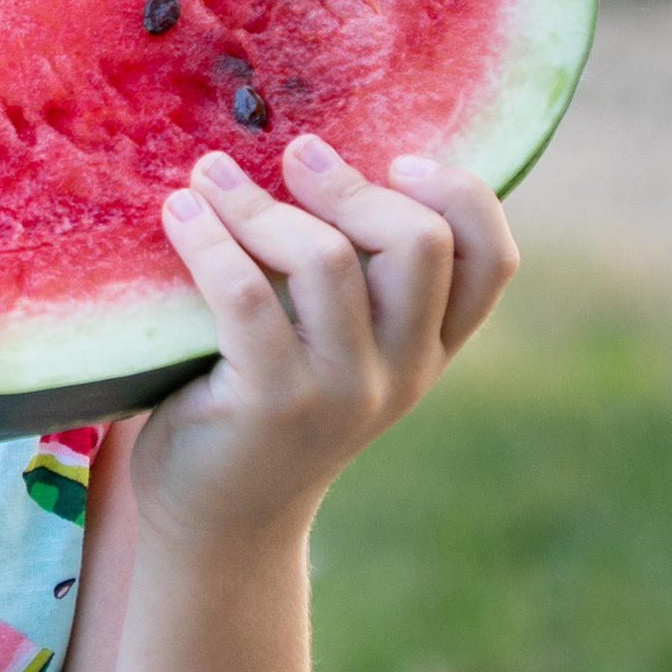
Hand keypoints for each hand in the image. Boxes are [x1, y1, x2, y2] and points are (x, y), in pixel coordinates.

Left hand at [132, 131, 517, 548]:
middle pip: (420, 243)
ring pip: (328, 260)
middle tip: (294, 156)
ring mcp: (343, 391)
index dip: (462, 195)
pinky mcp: (274, 404)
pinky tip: (179, 215)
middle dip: (352, 186)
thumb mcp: (333, 346)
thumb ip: (351, 276)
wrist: (222, 521)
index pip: (492, 261)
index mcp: (429, 348)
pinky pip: (246, 297)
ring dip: (258, 203)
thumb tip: (310, 150)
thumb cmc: (266, 405)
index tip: (398, 161)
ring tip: (208, 175)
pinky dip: (209, 239)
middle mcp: (403, 370)